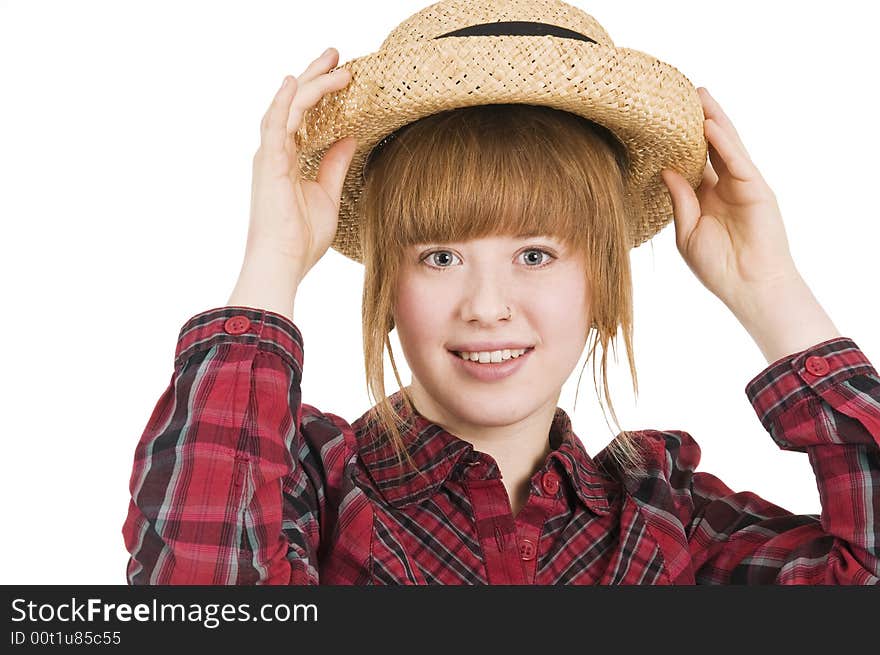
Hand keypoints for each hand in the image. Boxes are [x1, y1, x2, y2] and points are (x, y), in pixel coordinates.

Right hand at [247, 47, 357, 283]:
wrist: (284, 262)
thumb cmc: (301, 238)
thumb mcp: (327, 195)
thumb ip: (334, 164)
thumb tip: (349, 138)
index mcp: (288, 159)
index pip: (304, 117)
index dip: (320, 93)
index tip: (341, 75)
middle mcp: (276, 152)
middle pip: (295, 104)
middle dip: (315, 76)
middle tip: (336, 55)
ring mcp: (270, 156)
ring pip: (289, 107)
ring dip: (311, 83)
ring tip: (335, 65)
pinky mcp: (269, 163)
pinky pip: (276, 125)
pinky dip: (284, 102)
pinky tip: (294, 83)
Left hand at [660, 87, 800, 316]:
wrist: (747, 287)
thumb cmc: (717, 266)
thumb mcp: (687, 232)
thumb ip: (679, 200)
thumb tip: (666, 170)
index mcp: (707, 196)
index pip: (693, 160)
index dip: (680, 141)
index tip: (662, 119)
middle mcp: (725, 185)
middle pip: (711, 145)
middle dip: (698, 119)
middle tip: (682, 93)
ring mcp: (743, 185)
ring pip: (727, 145)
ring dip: (714, 119)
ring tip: (699, 95)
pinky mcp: (757, 189)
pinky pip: (738, 160)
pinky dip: (725, 142)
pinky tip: (710, 125)